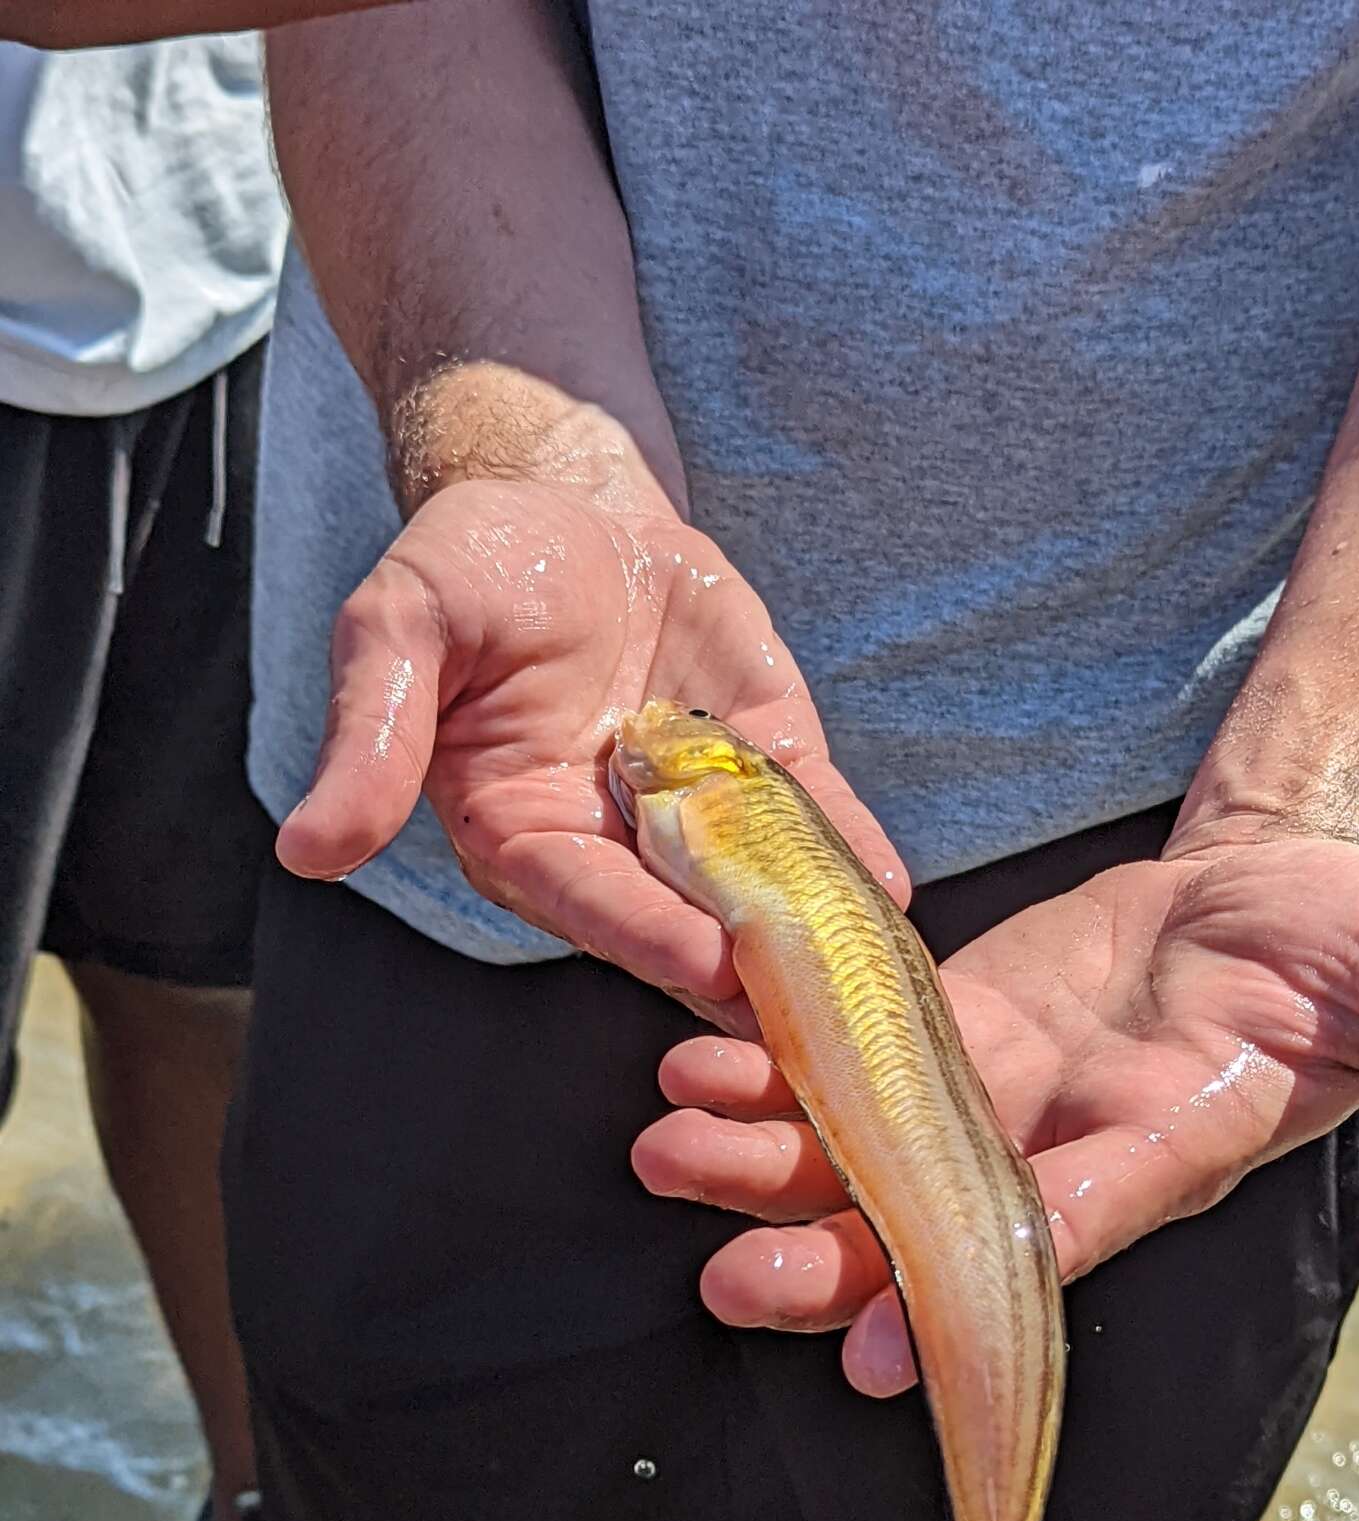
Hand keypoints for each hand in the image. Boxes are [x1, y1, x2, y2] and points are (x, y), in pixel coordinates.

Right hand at [275, 476, 903, 1011]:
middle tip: (809, 1016)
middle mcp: (609, 847)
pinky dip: (845, 846)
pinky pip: (807, 811)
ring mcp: (694, 808)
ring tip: (865, 979)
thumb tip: (308, 848)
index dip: (646, 933)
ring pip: (753, 881)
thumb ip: (373, 738)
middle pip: (681, 919)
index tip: (706, 965)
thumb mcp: (401, 629)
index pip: (585, 901)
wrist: (562, 503)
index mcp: (518, 836)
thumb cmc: (465, 567)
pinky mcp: (760, 758)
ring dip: (806, 930)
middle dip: (745, 965)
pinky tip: (886, 886)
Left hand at [632, 831, 1358, 1392]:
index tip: (887, 1350)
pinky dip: (766, 1074)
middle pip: (931, 1234)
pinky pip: (842, 1075)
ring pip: (863, 1163)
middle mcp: (1060, 1151)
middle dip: (832, 1262)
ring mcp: (989, 1102)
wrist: (1261, 903)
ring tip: (666, 1154)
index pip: (1070, 1232)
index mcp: (1168, 1149)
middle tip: (730, 1279)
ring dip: (763, 1166)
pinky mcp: (940, 1040)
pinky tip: (691, 1068)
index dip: (980, 1295)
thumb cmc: (1342, 952)